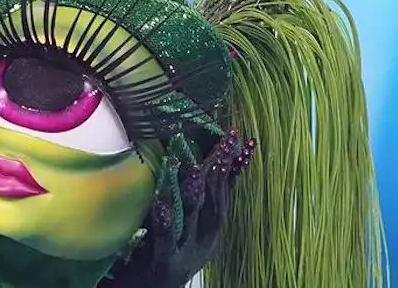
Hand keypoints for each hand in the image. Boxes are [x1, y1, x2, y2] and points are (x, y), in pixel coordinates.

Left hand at [104, 130, 255, 287]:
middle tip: (224, 141)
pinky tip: (161, 206)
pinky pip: (166, 240)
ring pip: (194, 217)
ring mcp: (188, 250)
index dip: (230, 161)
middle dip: (219, 168)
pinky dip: (165, 222)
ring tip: (193, 168)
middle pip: (215, 198)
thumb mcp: (192, 224)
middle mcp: (206, 237)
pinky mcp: (166, 262)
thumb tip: (213, 163)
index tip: (235, 135)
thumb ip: (202, 198)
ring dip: (194, 191)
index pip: (225, 187)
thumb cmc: (170, 252)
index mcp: (214, 226)